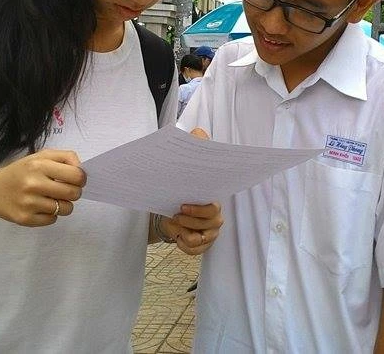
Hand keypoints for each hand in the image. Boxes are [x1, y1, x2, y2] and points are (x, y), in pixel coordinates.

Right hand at [0, 149, 85, 226]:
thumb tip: (82, 170)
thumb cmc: (21, 171)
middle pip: (74, 193)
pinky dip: (51, 215)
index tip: (76, 180)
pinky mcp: (25, 219)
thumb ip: (64, 158)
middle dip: (74, 193)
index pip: (76, 175)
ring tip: (52, 199)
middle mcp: (33, 183)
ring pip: (66, 209)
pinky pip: (53, 220)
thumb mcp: (40, 156)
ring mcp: (29, 203)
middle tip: (65, 190)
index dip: (81, 179)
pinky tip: (40, 207)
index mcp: (39, 165)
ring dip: (63, 205)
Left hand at [161, 127, 223, 254]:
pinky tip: (176, 237)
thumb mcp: (183, 165)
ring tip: (173, 224)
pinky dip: (183, 245)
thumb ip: (193, 146)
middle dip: (189, 221)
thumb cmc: (179, 187)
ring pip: (199, 240)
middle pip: (208, 226)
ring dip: (183, 233)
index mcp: (212, 200)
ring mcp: (209, 233)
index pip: (213, 208)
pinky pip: (195, 251)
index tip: (181, 205)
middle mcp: (214, 218)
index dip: (199, 210)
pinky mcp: (201, 246)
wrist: (168, 208)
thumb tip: (198, 133)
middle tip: (174, 214)